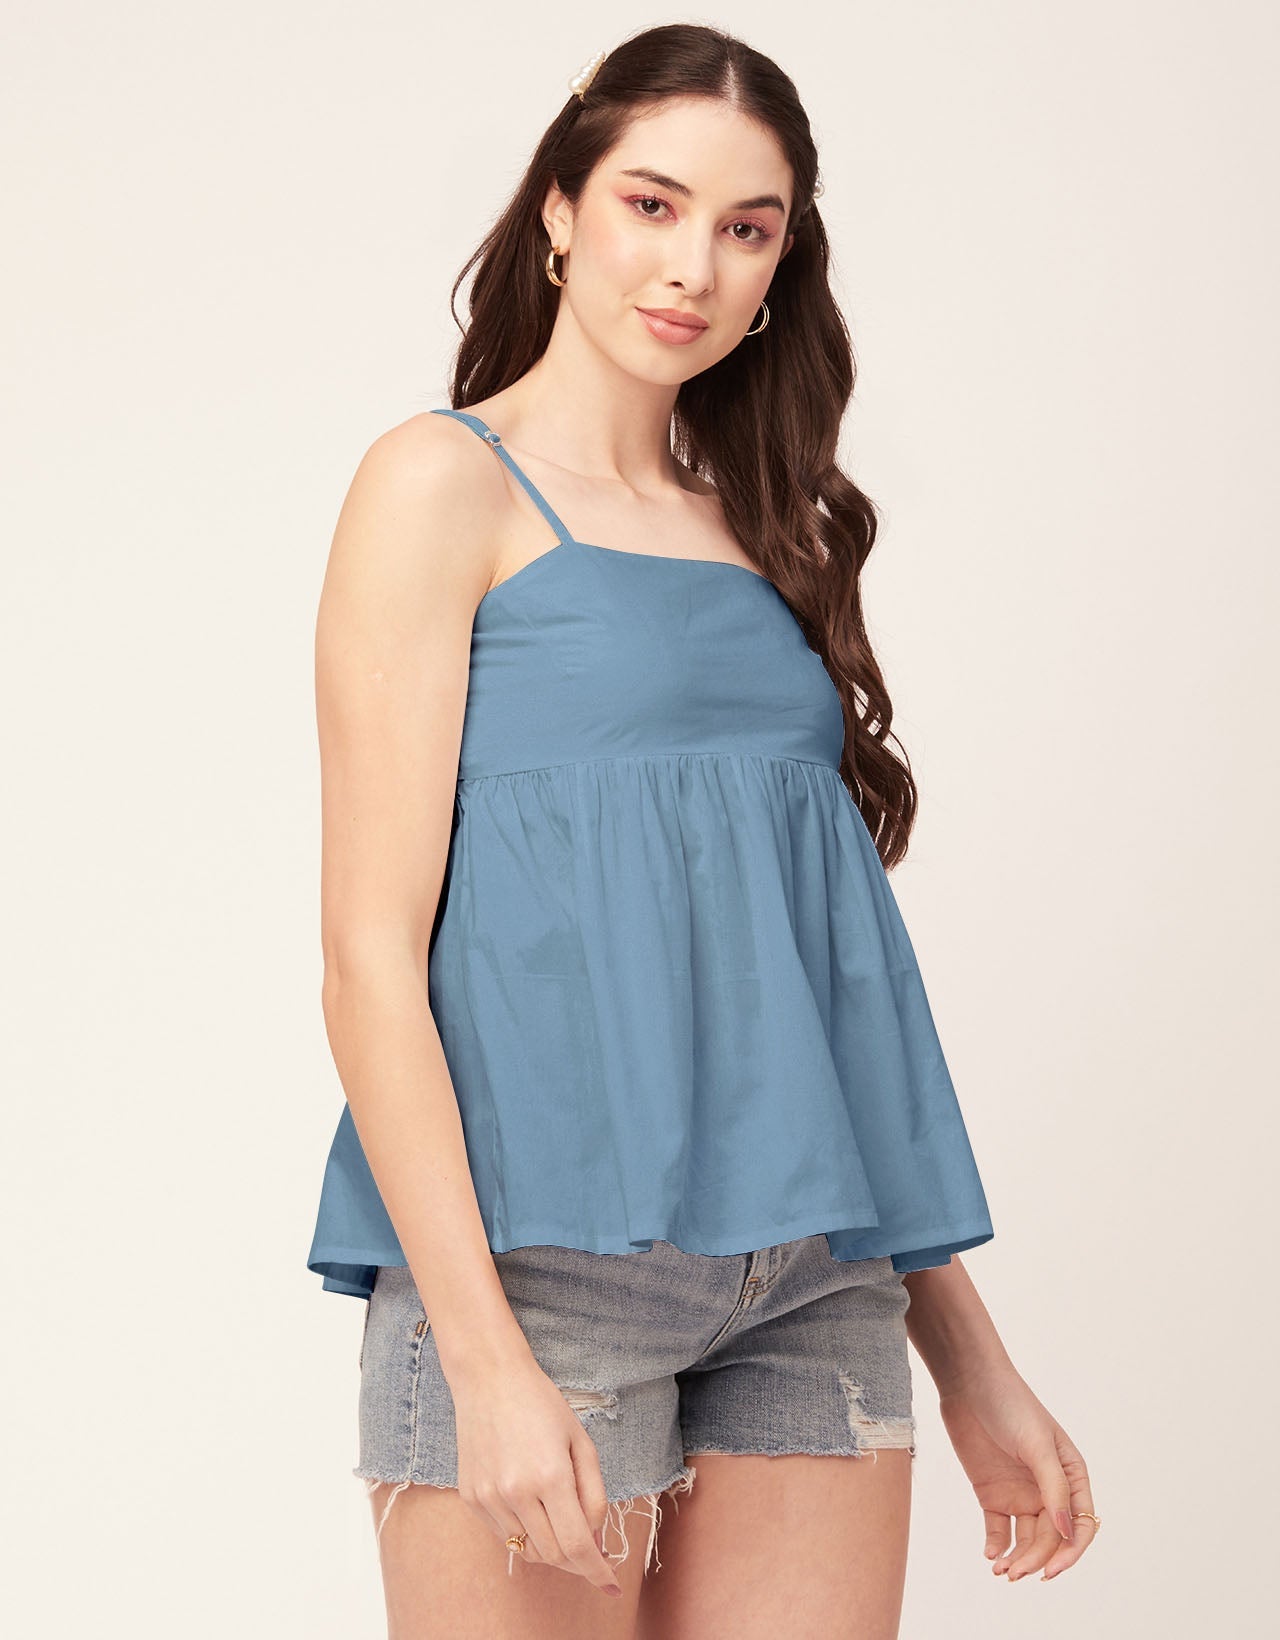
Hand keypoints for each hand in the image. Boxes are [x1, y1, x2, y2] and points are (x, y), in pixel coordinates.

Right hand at [448, 1353, 625, 1598]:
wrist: (489, 1379)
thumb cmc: (542, 1404)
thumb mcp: (581, 1442)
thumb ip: (593, 1495)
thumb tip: (594, 1540)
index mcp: (550, 1476)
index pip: (577, 1546)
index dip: (597, 1571)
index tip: (611, 1585)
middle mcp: (516, 1493)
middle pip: (553, 1555)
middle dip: (577, 1561)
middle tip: (590, 1547)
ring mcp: (489, 1498)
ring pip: (526, 1550)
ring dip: (550, 1546)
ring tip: (558, 1515)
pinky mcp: (471, 1498)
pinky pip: (504, 1535)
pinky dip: (524, 1532)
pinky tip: (530, 1503)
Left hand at [937, 1363, 1097, 1582]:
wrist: (967, 1383)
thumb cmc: (1011, 1404)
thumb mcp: (1037, 1445)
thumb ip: (1053, 1488)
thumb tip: (1067, 1533)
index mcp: (1071, 1476)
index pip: (1080, 1525)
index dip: (1070, 1552)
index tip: (1050, 1571)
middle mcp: (1048, 1489)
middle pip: (1050, 1538)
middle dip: (1036, 1559)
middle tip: (1015, 1574)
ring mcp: (1020, 1492)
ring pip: (1026, 1539)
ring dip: (1018, 1559)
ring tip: (1002, 1571)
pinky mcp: (992, 1494)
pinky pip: (1000, 1530)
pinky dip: (997, 1546)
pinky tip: (991, 1556)